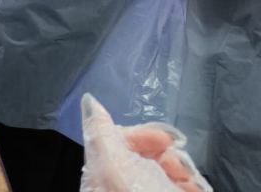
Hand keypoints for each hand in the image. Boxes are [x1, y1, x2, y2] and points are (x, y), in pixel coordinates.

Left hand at [80, 94, 208, 191]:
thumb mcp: (112, 163)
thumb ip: (100, 132)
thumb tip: (89, 101)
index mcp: (101, 174)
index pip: (117, 142)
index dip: (140, 135)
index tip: (162, 138)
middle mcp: (122, 183)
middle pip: (144, 155)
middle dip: (165, 152)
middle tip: (176, 161)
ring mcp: (147, 190)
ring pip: (166, 170)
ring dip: (182, 168)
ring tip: (188, 178)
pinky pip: (183, 186)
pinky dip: (191, 184)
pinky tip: (194, 187)